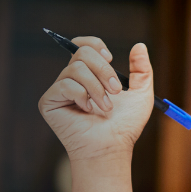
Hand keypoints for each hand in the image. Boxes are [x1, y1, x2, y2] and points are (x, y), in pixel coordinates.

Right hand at [37, 36, 155, 161]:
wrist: (112, 146)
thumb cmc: (124, 126)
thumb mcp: (141, 94)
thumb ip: (142, 70)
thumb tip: (139, 45)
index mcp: (89, 75)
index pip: (83, 45)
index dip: (96, 45)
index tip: (111, 59)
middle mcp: (72, 80)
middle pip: (82, 53)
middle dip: (103, 70)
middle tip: (115, 91)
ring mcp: (59, 91)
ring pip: (76, 69)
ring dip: (96, 88)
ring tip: (104, 107)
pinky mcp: (48, 102)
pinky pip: (65, 85)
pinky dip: (81, 96)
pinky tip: (87, 111)